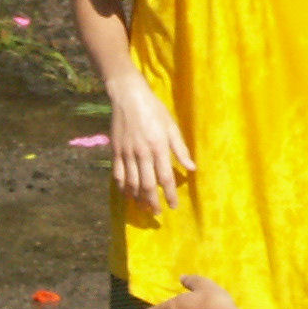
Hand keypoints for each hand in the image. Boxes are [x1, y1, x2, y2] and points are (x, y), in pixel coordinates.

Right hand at [107, 74, 196, 212]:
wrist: (129, 97)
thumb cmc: (154, 110)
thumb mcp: (172, 126)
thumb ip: (180, 149)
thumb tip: (191, 168)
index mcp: (158, 147)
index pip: (165, 178)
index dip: (170, 194)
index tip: (173, 206)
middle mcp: (142, 153)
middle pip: (148, 185)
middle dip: (153, 201)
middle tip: (157, 212)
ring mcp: (127, 153)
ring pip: (132, 183)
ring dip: (138, 198)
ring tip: (143, 207)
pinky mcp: (116, 151)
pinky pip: (118, 174)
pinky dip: (122, 187)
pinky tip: (127, 194)